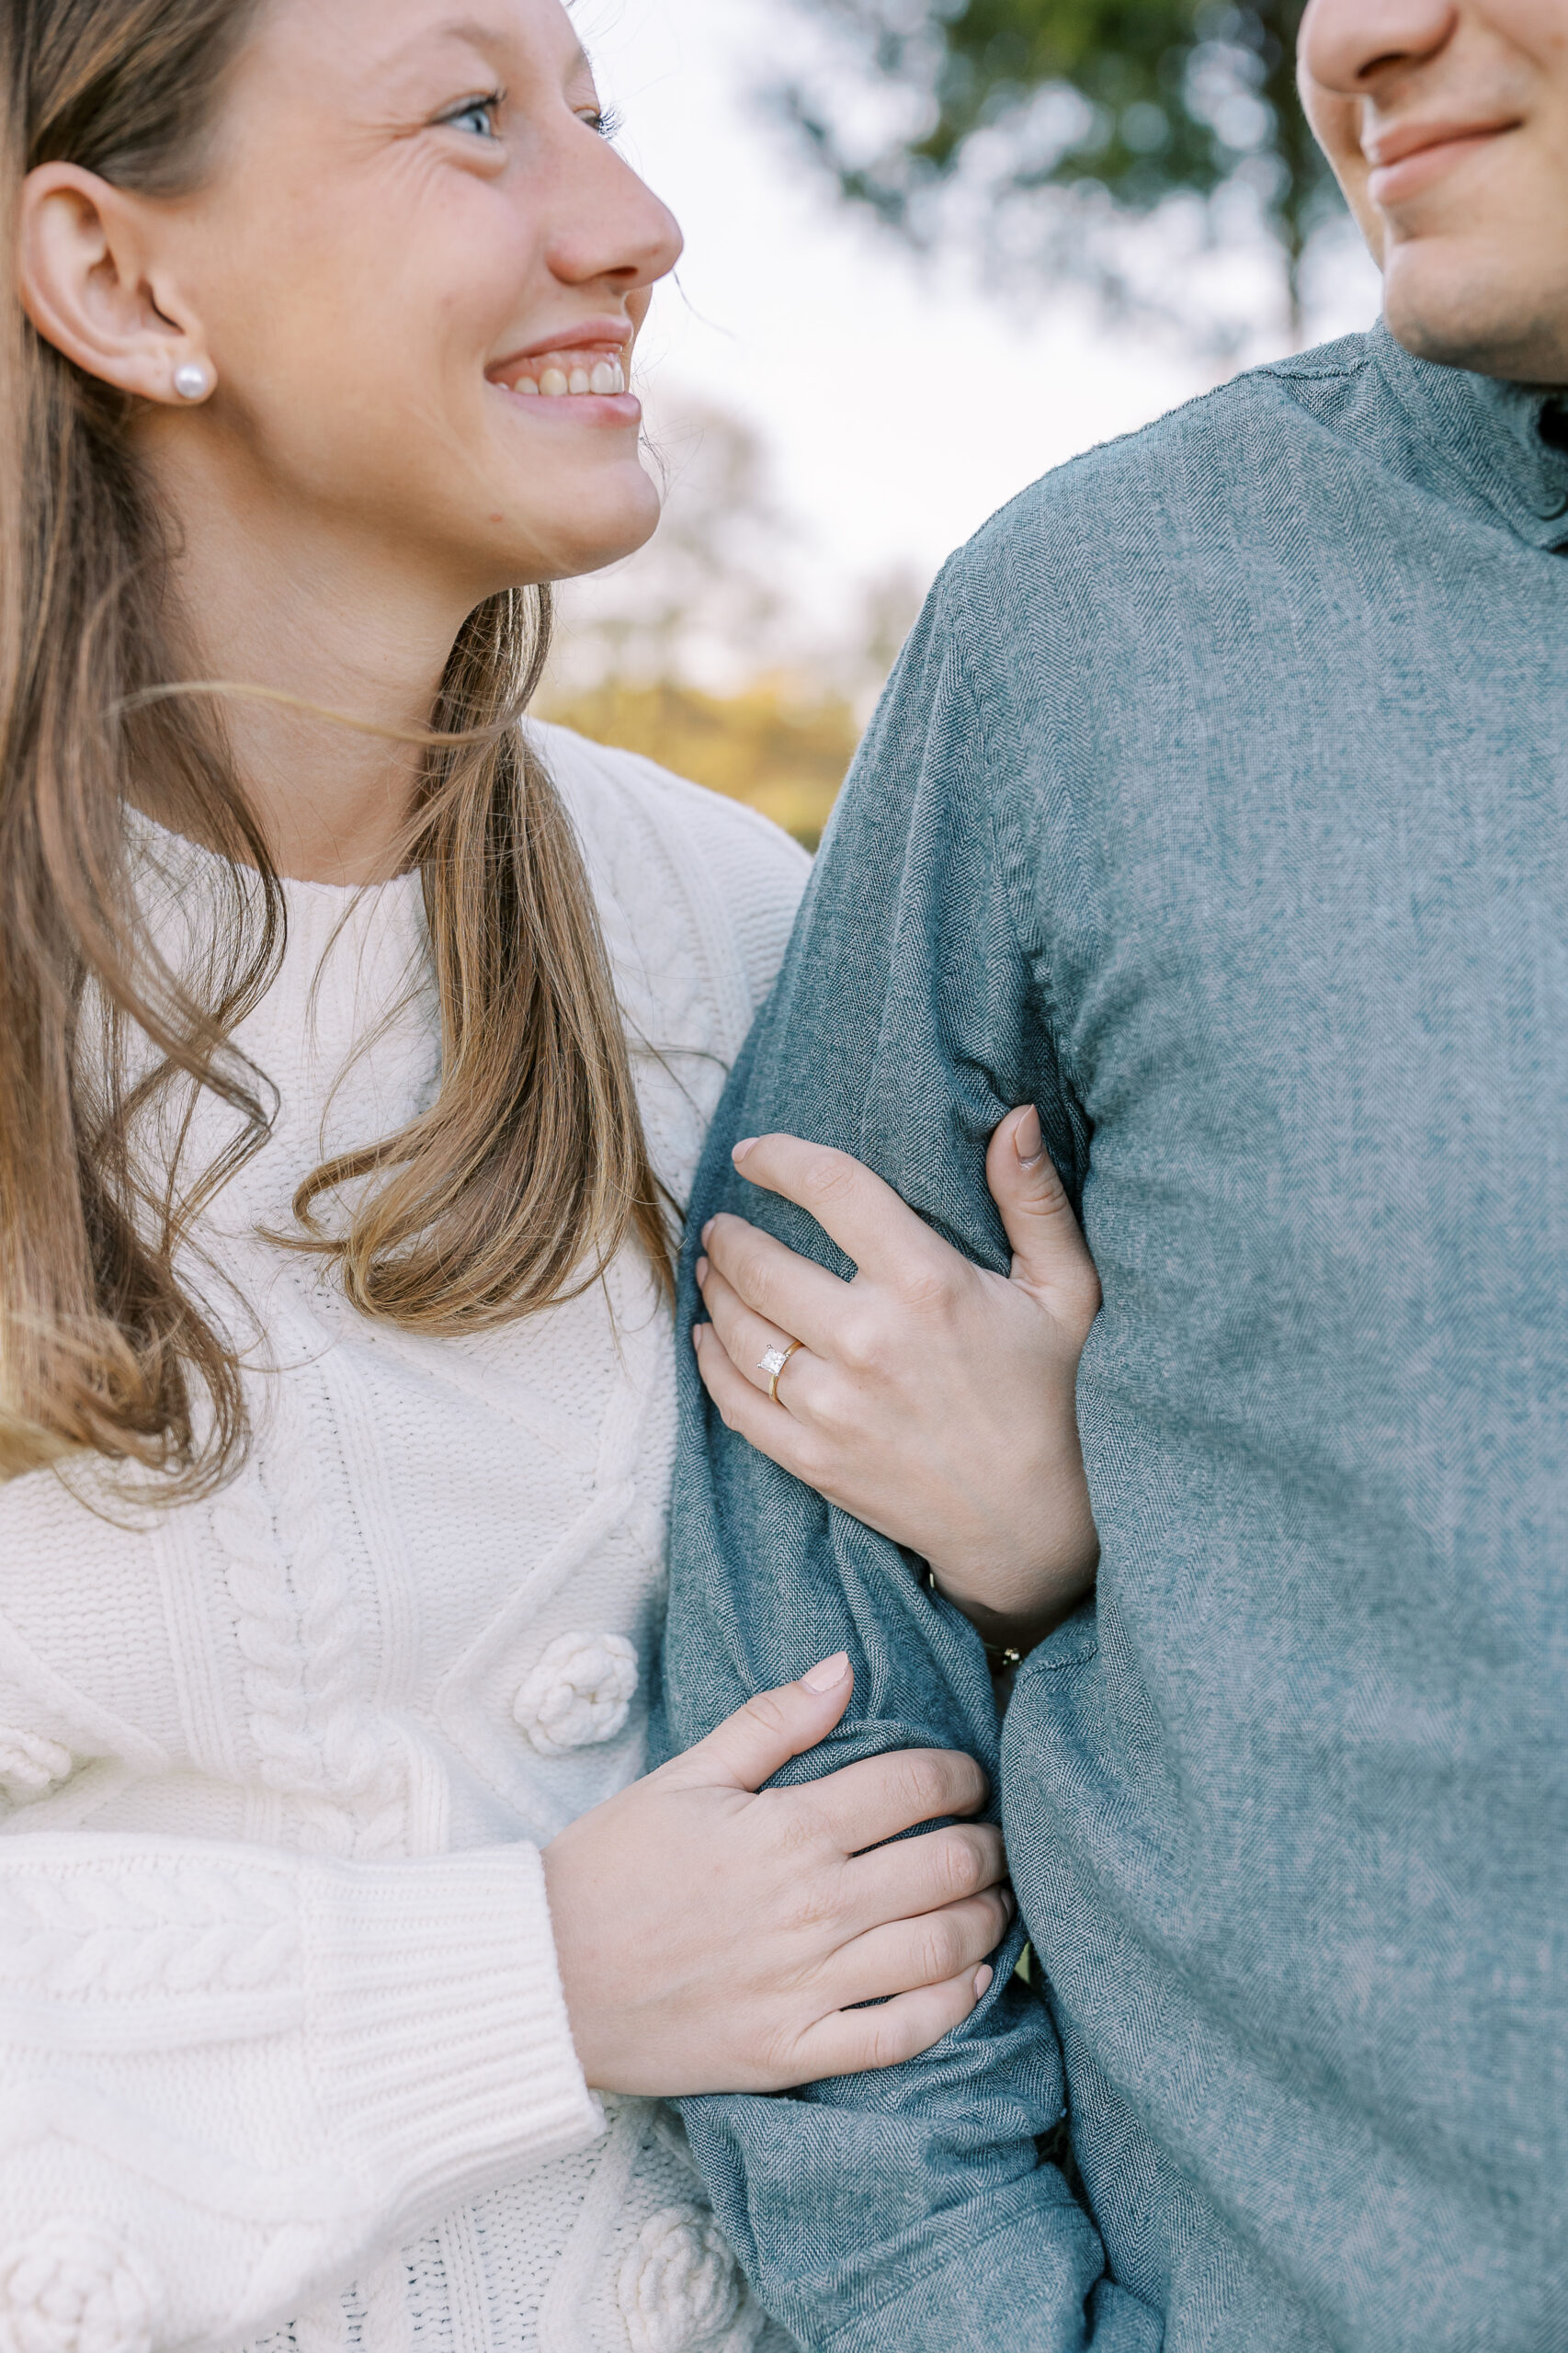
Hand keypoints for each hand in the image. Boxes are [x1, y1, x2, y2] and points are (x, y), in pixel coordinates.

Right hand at [542, 1653, 1010, 2094]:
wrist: (541, 1978)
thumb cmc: (609, 1869)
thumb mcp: (684, 1776)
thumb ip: (772, 1721)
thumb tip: (843, 1667)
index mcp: (788, 1829)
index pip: (914, 1787)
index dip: (960, 1775)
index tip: (967, 1777)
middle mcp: (813, 1908)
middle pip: (947, 1866)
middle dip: (987, 1844)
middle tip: (991, 1836)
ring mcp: (809, 1985)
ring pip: (942, 1948)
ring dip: (987, 1918)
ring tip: (994, 1900)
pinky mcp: (795, 2051)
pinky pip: (902, 2035)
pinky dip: (953, 2005)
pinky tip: (971, 1981)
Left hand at [693, 1107, 1100, 1648]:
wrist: (1033, 1523)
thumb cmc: (1054, 1395)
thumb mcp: (1067, 1291)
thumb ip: (1033, 1200)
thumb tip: (1014, 1116)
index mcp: (928, 1284)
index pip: (832, 1188)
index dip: (781, 1159)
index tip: (754, 1153)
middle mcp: (869, 1340)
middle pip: (761, 1261)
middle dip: (731, 1232)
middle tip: (724, 1222)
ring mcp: (833, 1404)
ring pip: (738, 1327)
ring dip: (714, 1289)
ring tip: (713, 1268)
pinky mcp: (811, 1458)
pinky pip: (732, 1398)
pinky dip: (711, 1361)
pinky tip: (711, 1337)